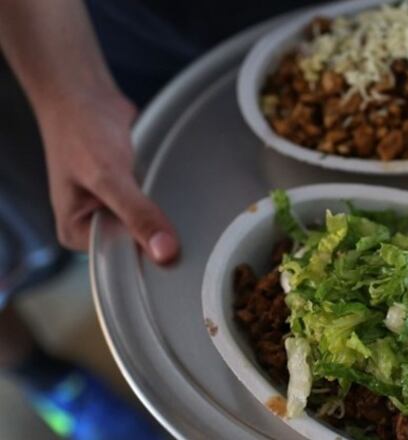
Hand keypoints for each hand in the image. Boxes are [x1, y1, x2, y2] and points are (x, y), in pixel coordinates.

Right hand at [37, 92, 178, 263]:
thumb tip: (165, 252)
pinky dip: (167, 201)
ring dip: (167, 218)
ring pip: (150, 226)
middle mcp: (94, 225)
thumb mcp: (108, 177)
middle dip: (160, 236)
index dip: (150, 257)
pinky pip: (156, 206)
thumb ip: (137, 215)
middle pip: (138, 246)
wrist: (82, 93)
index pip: (121, 261)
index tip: (181, 254)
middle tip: (191, 232)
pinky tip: (179, 197)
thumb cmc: (81, 131)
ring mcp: (113, 208)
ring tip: (185, 211)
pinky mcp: (131, 192)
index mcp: (77, 233)